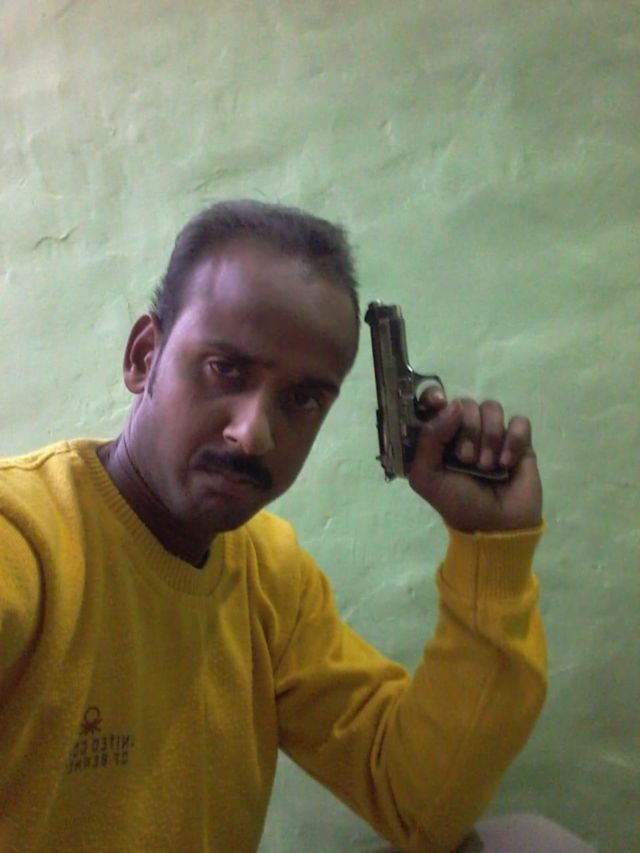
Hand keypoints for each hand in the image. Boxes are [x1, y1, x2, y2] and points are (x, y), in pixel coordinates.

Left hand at [408, 388, 542, 532]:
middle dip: (467, 430)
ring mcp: (493, 434)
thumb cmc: (458, 503)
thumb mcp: (427, 478)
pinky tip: (508, 464)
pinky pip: (519, 421)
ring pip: (492, 408)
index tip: (439, 401)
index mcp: (440, 437)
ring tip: (487, 466)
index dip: (434, 397)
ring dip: (489, 437)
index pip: (435, 403)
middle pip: (466, 404)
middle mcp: (465, 431)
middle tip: (467, 459)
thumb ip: (429, 440)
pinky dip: (513, 440)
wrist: (496, 527)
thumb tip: (453, 405)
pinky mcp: (520, 442)